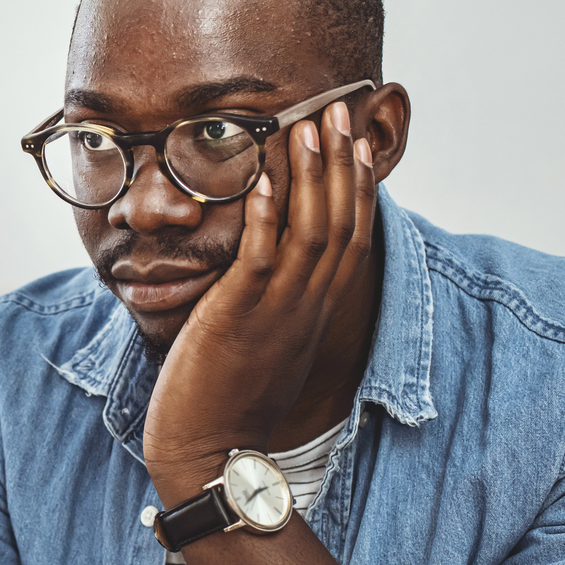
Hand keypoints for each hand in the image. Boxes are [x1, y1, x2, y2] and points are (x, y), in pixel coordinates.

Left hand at [143, 99, 377, 506]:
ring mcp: (277, 312)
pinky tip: (263, 177)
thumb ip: (270, 306)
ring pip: (308, 232)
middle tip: (337, 110)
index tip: (355, 143)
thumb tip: (260, 275)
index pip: (349, 238)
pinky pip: (261, 257)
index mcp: (313, 312)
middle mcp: (305, 307)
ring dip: (309, 175)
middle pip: (338, 223)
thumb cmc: (227, 403)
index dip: (355, 187)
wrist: (210, 454)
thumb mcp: (262, 345)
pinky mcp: (240, 318)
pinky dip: (265, 214)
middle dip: (339, 163)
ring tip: (306, 124)